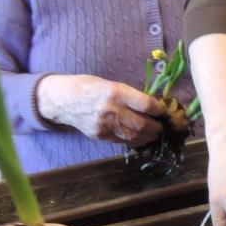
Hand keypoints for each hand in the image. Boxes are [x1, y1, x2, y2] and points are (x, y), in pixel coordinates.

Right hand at [37, 74, 163, 144]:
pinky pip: (122, 141)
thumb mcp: (110, 84)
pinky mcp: (99, 135)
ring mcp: (105, 125)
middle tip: (161, 126)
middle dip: (156, 127)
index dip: (159, 110)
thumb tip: (151, 105)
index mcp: (116, 92)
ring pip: (134, 136)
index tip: (163, 111)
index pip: (146, 105)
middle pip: (142, 124)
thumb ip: (129, 95)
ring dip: (148, 137)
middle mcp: (112, 110)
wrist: (62, 99)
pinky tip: (140, 138)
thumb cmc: (88, 87)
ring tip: (154, 134)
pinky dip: (134, 141)